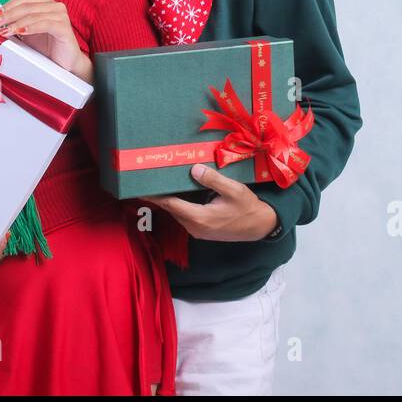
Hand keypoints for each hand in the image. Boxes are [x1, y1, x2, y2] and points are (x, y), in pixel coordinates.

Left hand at [0, 0, 91, 81]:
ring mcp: (61, 16)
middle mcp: (54, 6)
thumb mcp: (27, 33)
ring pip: (34, 14)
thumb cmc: (47, 47)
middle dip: (9, 14)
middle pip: (27, 6)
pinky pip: (45, 24)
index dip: (8, 6)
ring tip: (4, 31)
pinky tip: (21, 32)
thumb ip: (15, 24)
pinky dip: (31, 27)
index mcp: (45, 4)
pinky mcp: (64, 28)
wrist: (66, 64)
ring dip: (16, 22)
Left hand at [140, 164, 278, 241]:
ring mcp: (198, 231)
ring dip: (168, 201)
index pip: (171, 204)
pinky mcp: (201, 231)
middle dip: (159, 196)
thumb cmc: (248, 207)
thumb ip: (213, 180)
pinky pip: (184, 216)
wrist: (260, 226)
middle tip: (148, 180)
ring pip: (177, 213)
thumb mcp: (234, 190)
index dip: (154, 196)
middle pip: (171, 209)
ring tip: (158, 185)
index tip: (140, 188)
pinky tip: (175, 194)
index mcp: (200, 217)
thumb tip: (194, 169)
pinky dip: (177, 205)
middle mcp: (195, 227)